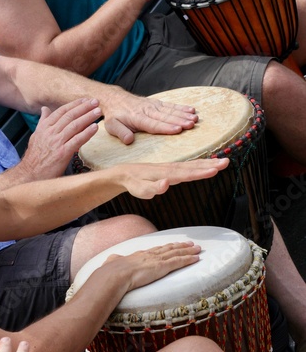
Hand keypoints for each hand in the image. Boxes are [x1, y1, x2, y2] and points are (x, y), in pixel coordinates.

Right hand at [22, 98, 102, 178]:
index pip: (61, 111)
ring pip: (74, 125)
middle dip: (84, 107)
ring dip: (87, 117)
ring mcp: (57, 142)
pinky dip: (87, 133)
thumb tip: (44, 109)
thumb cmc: (34, 157)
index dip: (74, 104)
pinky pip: (77, 140)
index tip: (85, 100)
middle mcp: (51, 132)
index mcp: (45, 127)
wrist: (30, 174)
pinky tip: (95, 127)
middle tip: (95, 102)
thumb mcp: (36, 136)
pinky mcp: (62, 153)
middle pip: (70, 116)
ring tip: (98, 111)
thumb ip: (43, 122)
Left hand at [103, 93, 197, 144]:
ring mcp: (153, 105)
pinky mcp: (156, 103)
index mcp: (137, 118)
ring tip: (195, 117)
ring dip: (183, 114)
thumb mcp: (112, 126)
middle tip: (192, 124)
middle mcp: (147, 110)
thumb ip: (121, 133)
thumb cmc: (114, 115)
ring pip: (170, 110)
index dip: (166, 127)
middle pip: (165, 117)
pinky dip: (181, 107)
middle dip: (180, 120)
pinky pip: (170, 105)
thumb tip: (129, 140)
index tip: (178, 129)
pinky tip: (191, 109)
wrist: (114, 98)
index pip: (153, 124)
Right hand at [104, 241, 200, 291]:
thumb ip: (114, 259)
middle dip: (181, 246)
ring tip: (197, 248)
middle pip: (169, 248)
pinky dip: (189, 259)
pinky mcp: (162, 267)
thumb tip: (112, 258)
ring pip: (177, 253)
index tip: (173, 244)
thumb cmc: (112, 271)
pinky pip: (179, 262)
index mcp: (140, 254)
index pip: (157, 249)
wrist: (115, 274)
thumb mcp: (112, 262)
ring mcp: (157, 260)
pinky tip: (196, 258)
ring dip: (188, 251)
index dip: (166, 246)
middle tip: (191, 244)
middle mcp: (150, 255)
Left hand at [114, 157, 229, 197]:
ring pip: (194, 164)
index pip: (186, 174)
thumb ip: (154, 188)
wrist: (125, 173)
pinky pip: (190, 165)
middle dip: (211, 164)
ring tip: (224, 161)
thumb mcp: (140, 190)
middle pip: (194, 166)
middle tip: (227, 162)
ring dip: (209, 162)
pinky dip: (201, 163)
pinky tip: (209, 163)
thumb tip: (166, 184)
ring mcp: (172, 167)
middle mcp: (171, 168)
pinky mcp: (172, 168)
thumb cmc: (134, 183)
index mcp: (165, 174)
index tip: (214, 170)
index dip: (200, 173)